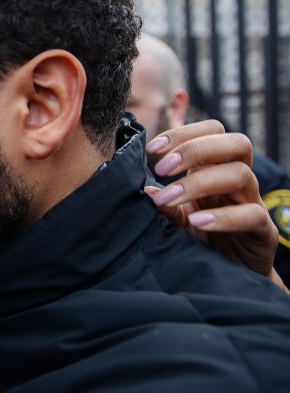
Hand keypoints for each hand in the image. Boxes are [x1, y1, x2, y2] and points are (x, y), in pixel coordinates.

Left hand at [144, 119, 286, 291]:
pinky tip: (197, 221)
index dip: (184, 133)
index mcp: (216, 167)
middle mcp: (237, 179)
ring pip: (241, 174)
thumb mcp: (175, 217)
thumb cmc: (201, 235)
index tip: (151, 148)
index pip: (212, 131)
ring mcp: (252, 202)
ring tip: (169, 198)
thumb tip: (141, 189)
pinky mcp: (263, 230)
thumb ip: (162, 202)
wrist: (229, 272)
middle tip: (161, 168)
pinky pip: (252, 215)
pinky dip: (223, 217)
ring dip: (199, 182)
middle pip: (234, 143)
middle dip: (195, 149)